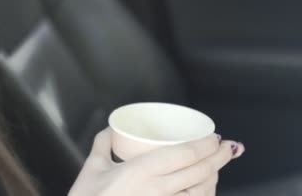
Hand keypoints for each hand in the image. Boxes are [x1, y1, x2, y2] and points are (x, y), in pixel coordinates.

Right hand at [69, 128, 244, 195]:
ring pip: (201, 193)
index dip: (205, 145)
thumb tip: (112, 128)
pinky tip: (204, 191)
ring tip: (216, 168)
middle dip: (219, 158)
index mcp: (140, 172)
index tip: (214, 137)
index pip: (184, 155)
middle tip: (226, 148)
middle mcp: (156, 190)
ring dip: (214, 179)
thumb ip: (103, 144)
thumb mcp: (92, 168)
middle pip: (199, 173)